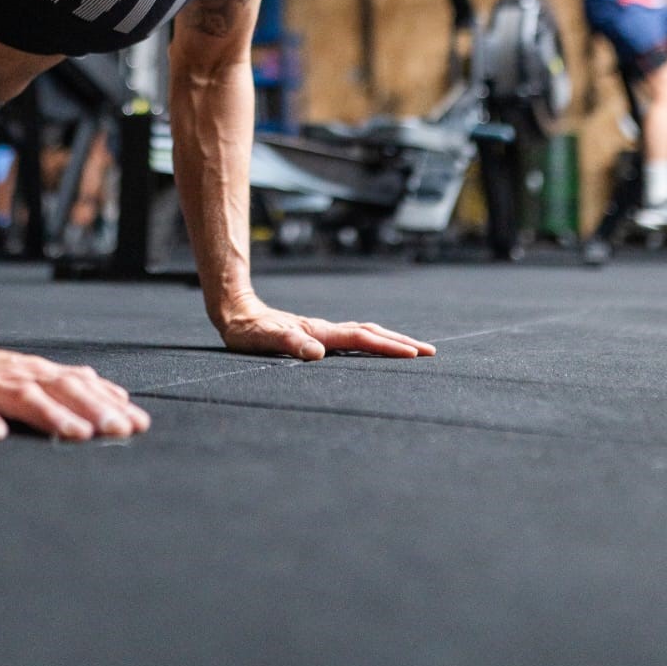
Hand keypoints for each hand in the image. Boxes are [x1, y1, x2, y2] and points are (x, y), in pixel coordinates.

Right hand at [0, 324, 150, 441]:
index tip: (139, 424)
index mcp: (36, 374)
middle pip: (59, 390)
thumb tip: (115, 394)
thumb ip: (68, 386)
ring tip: (76, 433)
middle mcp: (15, 375)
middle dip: (92, 410)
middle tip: (119, 430)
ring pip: (22, 395)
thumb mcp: (28, 376)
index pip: (80, 386)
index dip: (109, 404)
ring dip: (51, 414)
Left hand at [215, 292, 434, 361]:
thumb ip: (289, 344)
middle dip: (401, 342)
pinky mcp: (318, 334)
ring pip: (365, 332)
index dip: (388, 347)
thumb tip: (317, 353)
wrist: (236, 311)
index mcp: (319, 332)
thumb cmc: (247, 330)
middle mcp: (325, 330)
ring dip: (391, 340)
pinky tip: (377, 347)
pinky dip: (374, 341)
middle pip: (372, 333)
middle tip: (430, 352)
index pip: (361, 339)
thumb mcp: (263, 340)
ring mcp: (323, 331)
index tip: (413, 354)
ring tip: (413, 349)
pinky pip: (354, 337)